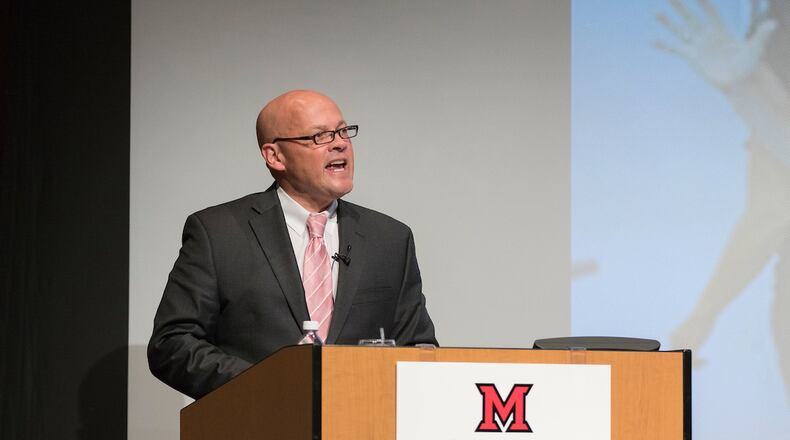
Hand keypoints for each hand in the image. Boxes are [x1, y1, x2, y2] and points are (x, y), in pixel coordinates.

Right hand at [655, 0, 776, 88]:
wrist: (738, 81)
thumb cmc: (748, 64)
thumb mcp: (756, 48)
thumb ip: (761, 35)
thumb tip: (773, 23)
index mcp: (720, 30)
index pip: (710, 11)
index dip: (703, 2)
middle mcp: (706, 35)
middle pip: (691, 17)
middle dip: (681, 6)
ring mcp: (697, 45)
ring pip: (679, 30)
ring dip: (668, 22)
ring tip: (656, 12)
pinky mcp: (691, 57)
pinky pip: (675, 49)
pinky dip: (663, 45)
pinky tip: (651, 41)